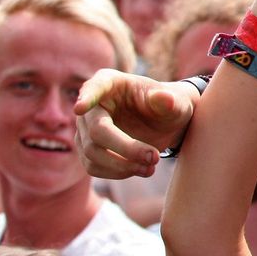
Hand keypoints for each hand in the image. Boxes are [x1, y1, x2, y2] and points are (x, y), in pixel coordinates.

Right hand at [76, 70, 197, 178]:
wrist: (166, 124)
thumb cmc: (169, 106)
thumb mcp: (176, 102)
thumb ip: (170, 101)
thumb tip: (164, 98)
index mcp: (110, 83)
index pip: (94, 87)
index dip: (87, 97)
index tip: (80, 107)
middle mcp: (92, 106)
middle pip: (96, 132)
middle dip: (126, 148)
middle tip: (155, 157)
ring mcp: (86, 130)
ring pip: (92, 153)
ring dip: (122, 165)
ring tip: (151, 167)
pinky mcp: (89, 150)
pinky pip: (93, 167)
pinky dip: (117, 173)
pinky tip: (140, 170)